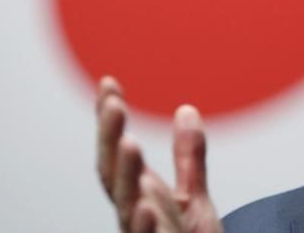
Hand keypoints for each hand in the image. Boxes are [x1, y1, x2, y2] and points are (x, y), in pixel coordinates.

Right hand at [96, 76, 223, 232]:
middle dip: (111, 140)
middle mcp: (135, 216)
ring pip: (126, 207)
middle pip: (115, 175)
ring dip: (126, 176)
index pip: (118, 154)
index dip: (110, 122)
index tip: (109, 84)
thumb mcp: (194, 199)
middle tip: (115, 104)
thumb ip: (189, 159)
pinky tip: (146, 207)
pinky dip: (142, 226)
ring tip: (129, 144)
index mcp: (141, 198)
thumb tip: (186, 110)